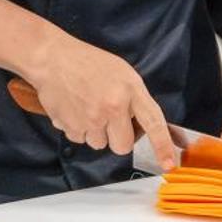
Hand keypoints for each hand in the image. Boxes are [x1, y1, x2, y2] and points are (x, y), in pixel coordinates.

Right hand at [26, 35, 178, 168]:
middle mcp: (112, 107)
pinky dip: (78, 128)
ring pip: (100, 144)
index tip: (169, 163)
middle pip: (123, 146)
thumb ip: (135, 100)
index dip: (163, 146)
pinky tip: (75, 109)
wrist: (52, 58)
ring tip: (88, 108)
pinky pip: (80, 139)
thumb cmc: (88, 63)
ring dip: (96, 132)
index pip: (154, 123)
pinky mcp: (70, 126)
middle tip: (110, 119)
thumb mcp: (123, 73)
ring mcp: (90, 119)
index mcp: (130, 90)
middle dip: (119, 138)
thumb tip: (143, 126)